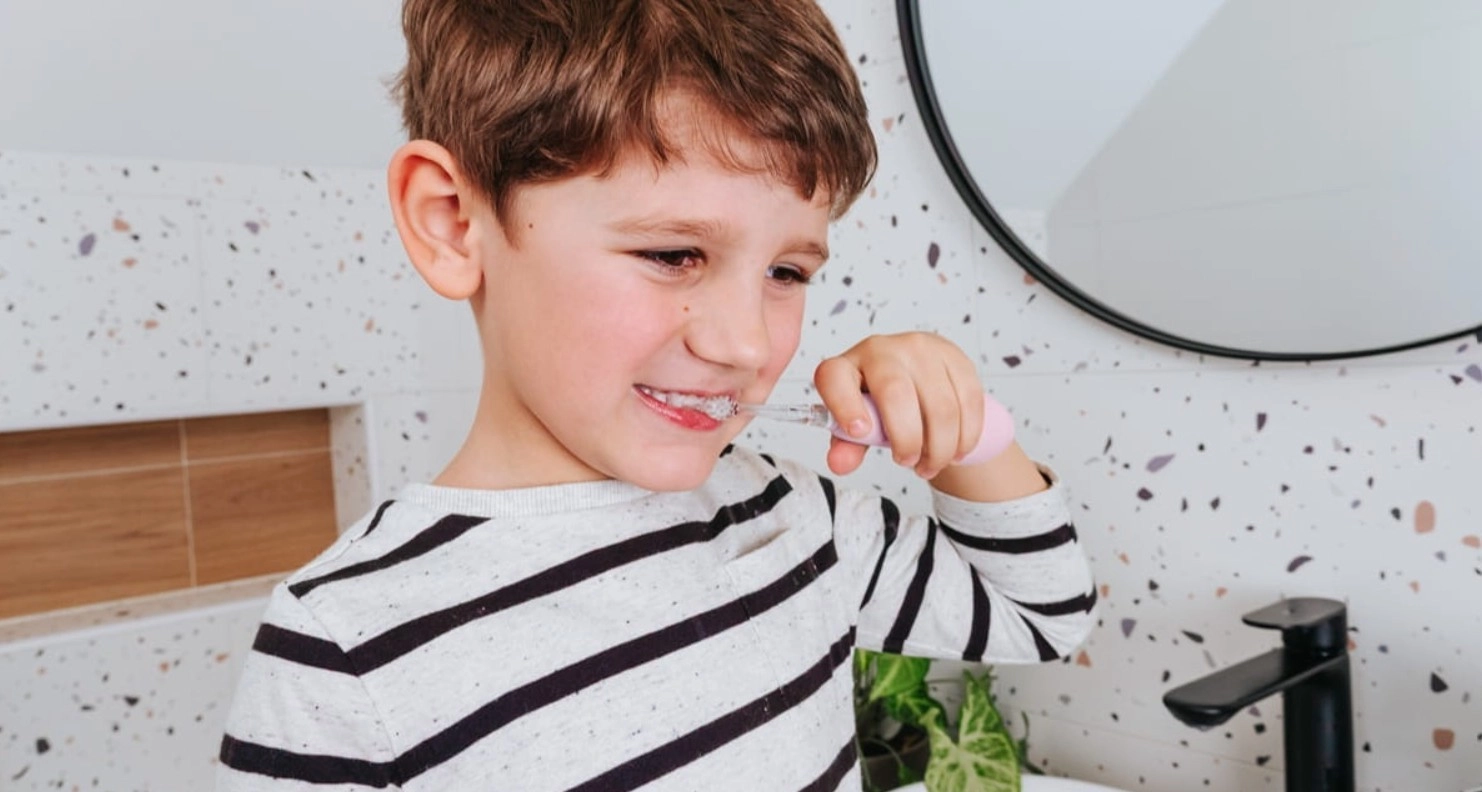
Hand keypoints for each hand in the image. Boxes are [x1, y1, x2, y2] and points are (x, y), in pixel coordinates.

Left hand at [814, 332, 984, 478]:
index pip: (835, 378)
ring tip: (932, 464)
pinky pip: (969, 401)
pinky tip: (957, 451)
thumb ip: (847, 445)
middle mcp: (881, 350)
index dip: (844, 405)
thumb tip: (840, 464)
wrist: (916, 378)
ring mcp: (921, 350)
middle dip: (907, 440)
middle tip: (908, 462)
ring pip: (940, 405)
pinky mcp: (955, 357)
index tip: (859, 432)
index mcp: (846, 367)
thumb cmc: (878, 404)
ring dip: (941, 447)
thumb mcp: (856, 425)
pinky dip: (966, 435)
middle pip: (895, 394)